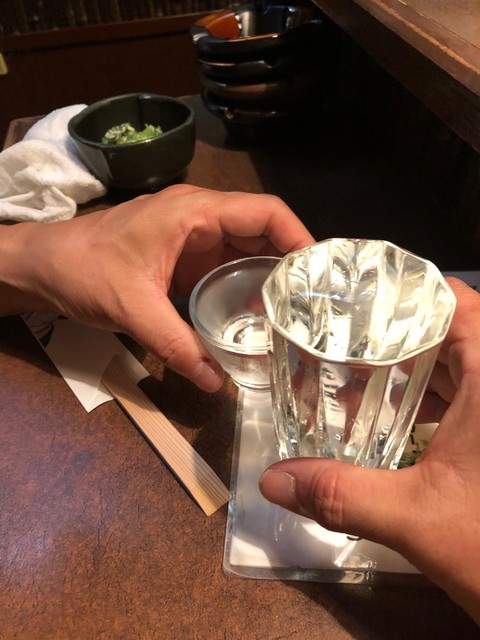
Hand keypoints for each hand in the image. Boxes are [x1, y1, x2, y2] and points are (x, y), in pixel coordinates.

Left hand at [0, 185, 313, 390]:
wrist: (44, 266)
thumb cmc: (83, 270)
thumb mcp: (133, 309)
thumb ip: (177, 344)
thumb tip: (215, 381)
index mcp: (193, 212)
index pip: (263, 212)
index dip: (298, 236)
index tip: (322, 273)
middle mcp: (199, 217)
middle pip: (261, 230)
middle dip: (291, 261)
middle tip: (317, 300)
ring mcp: (191, 236)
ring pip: (246, 247)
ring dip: (270, 274)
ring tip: (297, 310)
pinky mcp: (183, 255)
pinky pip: (226, 264)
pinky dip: (246, 284)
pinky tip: (258, 313)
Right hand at [259, 278, 479, 623]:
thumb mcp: (416, 519)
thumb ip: (341, 495)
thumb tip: (273, 480)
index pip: (454, 303)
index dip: (407, 293)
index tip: (358, 299)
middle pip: (451, 333)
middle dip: (397, 334)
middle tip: (344, 336)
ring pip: (461, 367)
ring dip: (415, 369)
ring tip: (360, 372)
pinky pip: (469, 398)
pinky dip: (435, 400)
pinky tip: (398, 419)